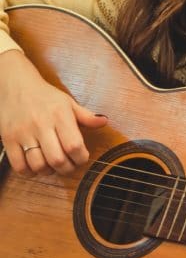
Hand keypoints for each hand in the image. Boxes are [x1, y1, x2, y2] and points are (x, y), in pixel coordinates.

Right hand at [0, 50, 107, 176]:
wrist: (16, 85)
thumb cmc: (45, 96)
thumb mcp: (68, 102)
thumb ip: (86, 115)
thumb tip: (104, 121)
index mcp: (60, 115)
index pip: (74, 145)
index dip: (81, 158)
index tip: (82, 158)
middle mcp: (41, 125)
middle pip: (57, 159)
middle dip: (67, 169)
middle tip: (69, 167)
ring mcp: (23, 133)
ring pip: (38, 164)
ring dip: (48, 172)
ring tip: (53, 167)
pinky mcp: (8, 139)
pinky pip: (19, 165)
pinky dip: (29, 172)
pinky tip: (35, 167)